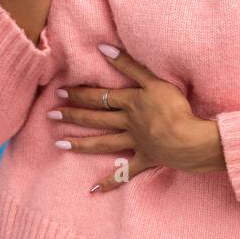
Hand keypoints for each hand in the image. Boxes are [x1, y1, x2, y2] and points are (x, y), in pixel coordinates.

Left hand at [50, 42, 225, 192]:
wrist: (188, 139)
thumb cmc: (175, 107)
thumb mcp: (154, 81)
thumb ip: (129, 64)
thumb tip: (103, 48)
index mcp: (130, 103)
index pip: (100, 97)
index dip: (80, 94)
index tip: (60, 93)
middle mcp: (127, 123)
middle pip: (96, 119)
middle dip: (73, 115)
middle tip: (51, 115)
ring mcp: (134, 143)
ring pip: (103, 144)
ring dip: (81, 144)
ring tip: (59, 144)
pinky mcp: (145, 159)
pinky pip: (124, 174)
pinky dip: (110, 182)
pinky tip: (93, 190)